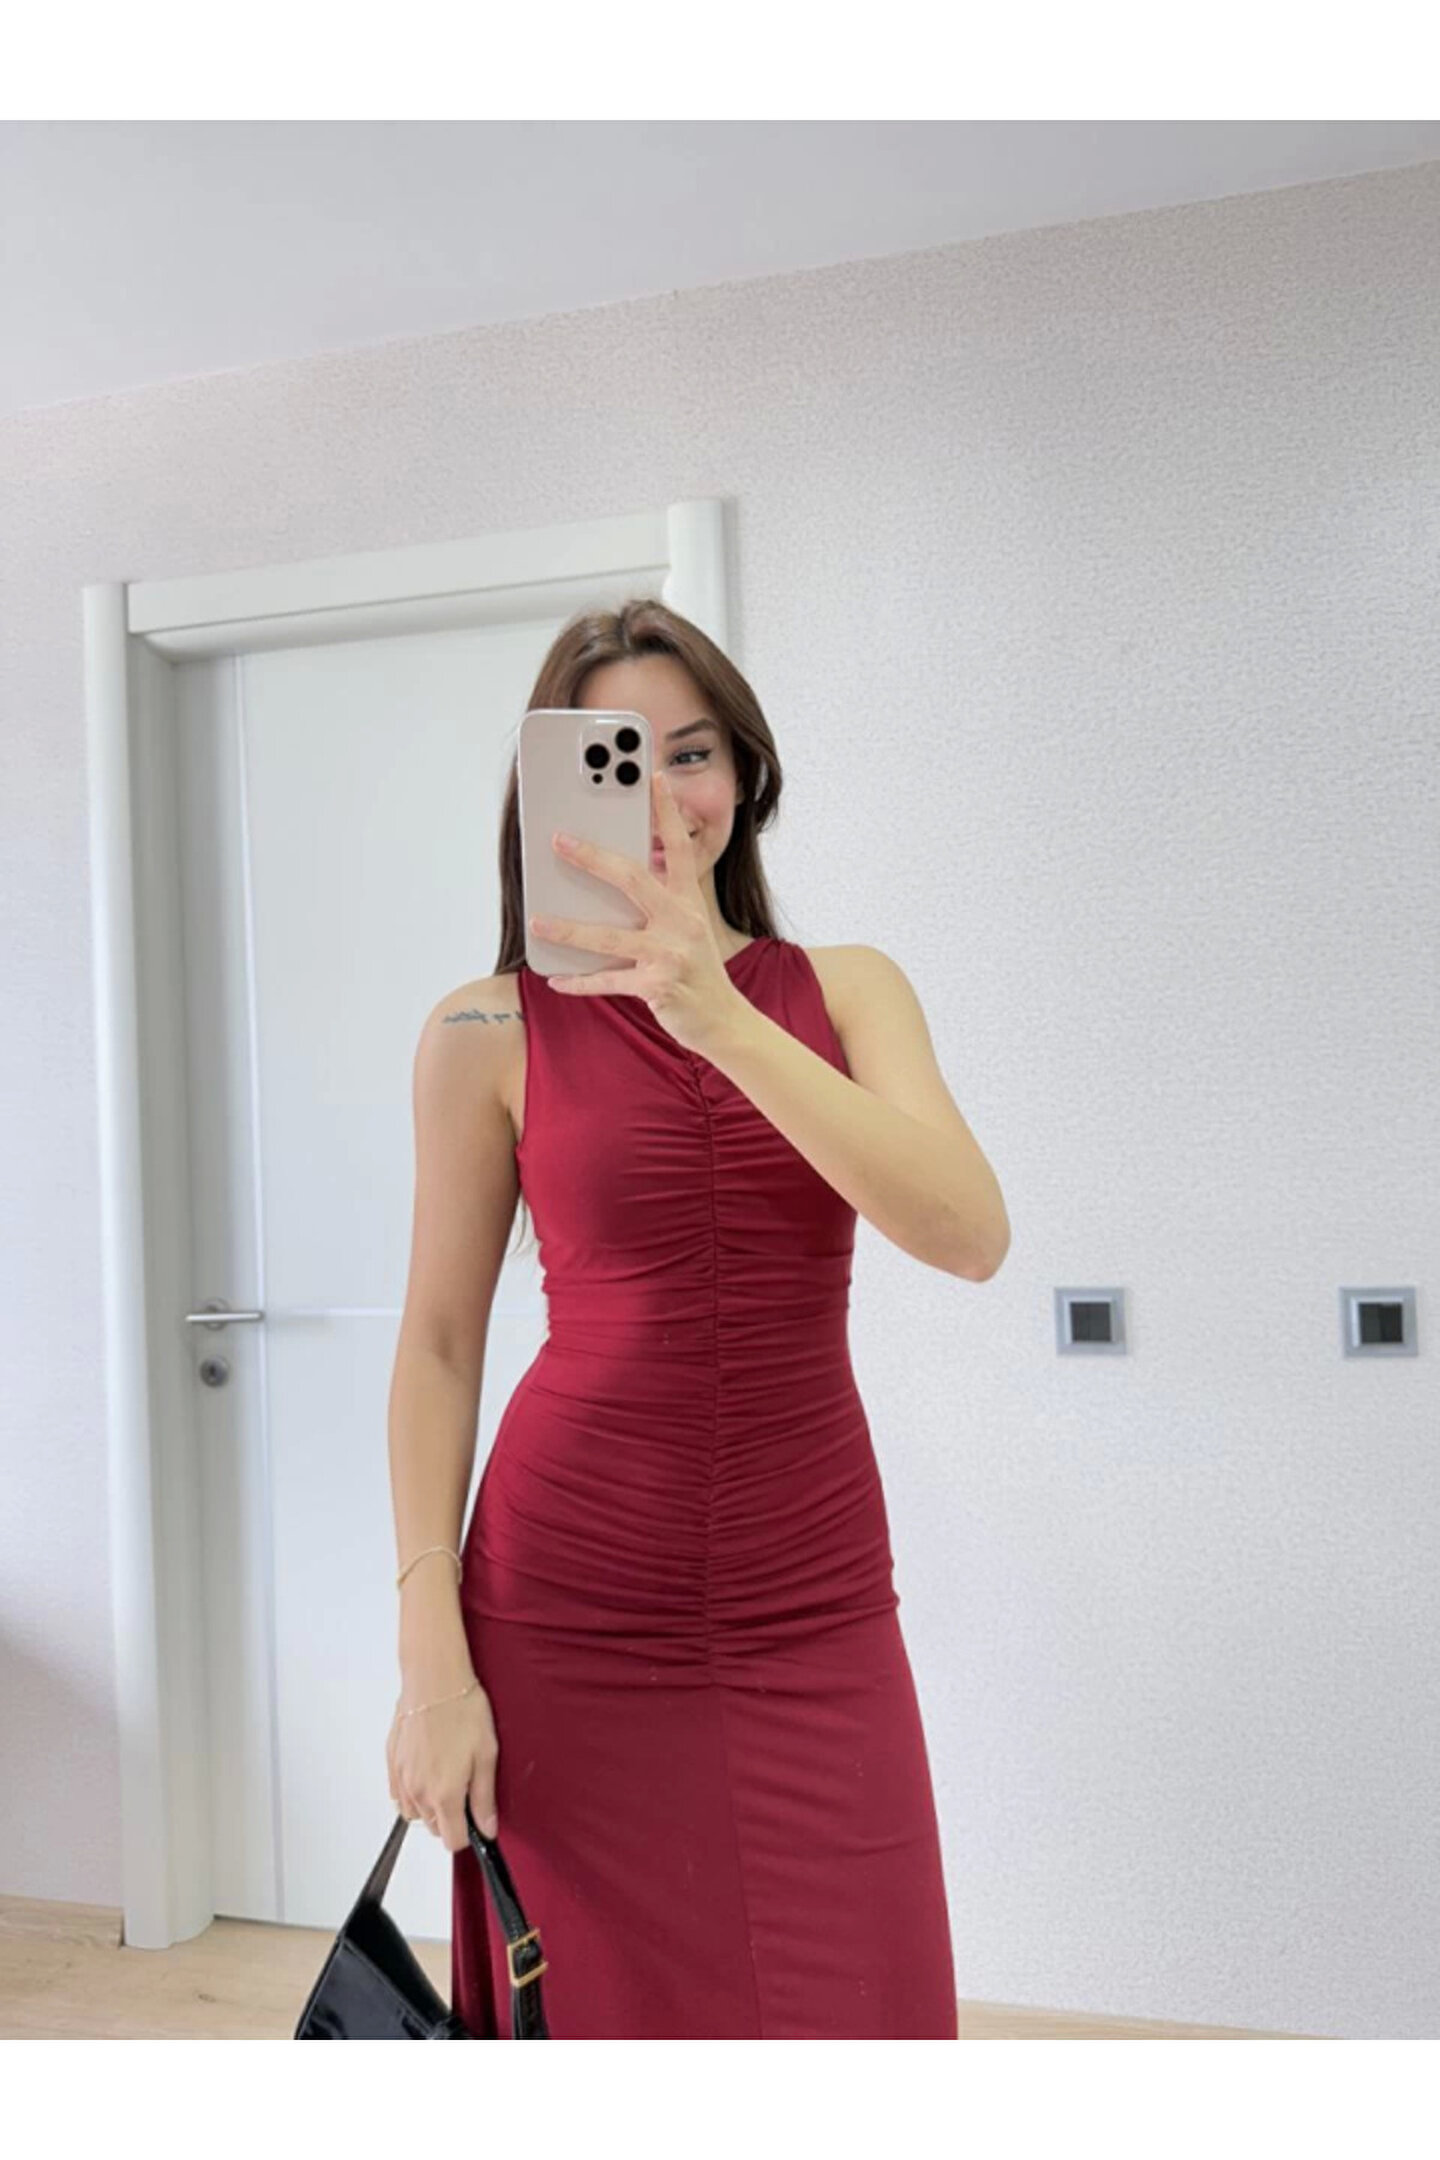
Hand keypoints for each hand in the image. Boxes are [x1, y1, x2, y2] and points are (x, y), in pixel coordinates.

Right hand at [387, 1678, 499, 1852]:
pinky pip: (400, 1792)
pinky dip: (412, 1789)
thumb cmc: (462, 1711)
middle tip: (466, 1786)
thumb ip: (484, 1799)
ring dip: (430, 1804)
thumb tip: (487, 1829)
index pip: (453, 1840)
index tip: (477, 1819)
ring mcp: (402, 1778)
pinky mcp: (392, 1762)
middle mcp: (418, 1792)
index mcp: (444, 1795)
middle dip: (451, 1817)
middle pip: (434, 1828)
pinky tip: (428, 1766)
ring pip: (415, 1812)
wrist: (434, 1680)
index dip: (469, 1834)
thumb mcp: (486, 1756)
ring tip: (446, 1773)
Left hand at [529, 772, 747, 1055]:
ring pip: (609, 936)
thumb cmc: (696, 968)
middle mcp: (682, 921)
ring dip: (568, 929)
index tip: (653, 776)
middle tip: (559, 840)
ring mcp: (670, 954)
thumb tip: (606, 884)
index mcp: (689, 901)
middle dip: (593, 857)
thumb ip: (658, 903)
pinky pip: (608, 981)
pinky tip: (555, 978)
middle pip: (633, 878)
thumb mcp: (686, 927)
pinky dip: (579, 982)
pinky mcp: (657, 986)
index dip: (666, 811)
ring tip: (537, 922)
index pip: (679, 847)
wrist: (723, 1019)